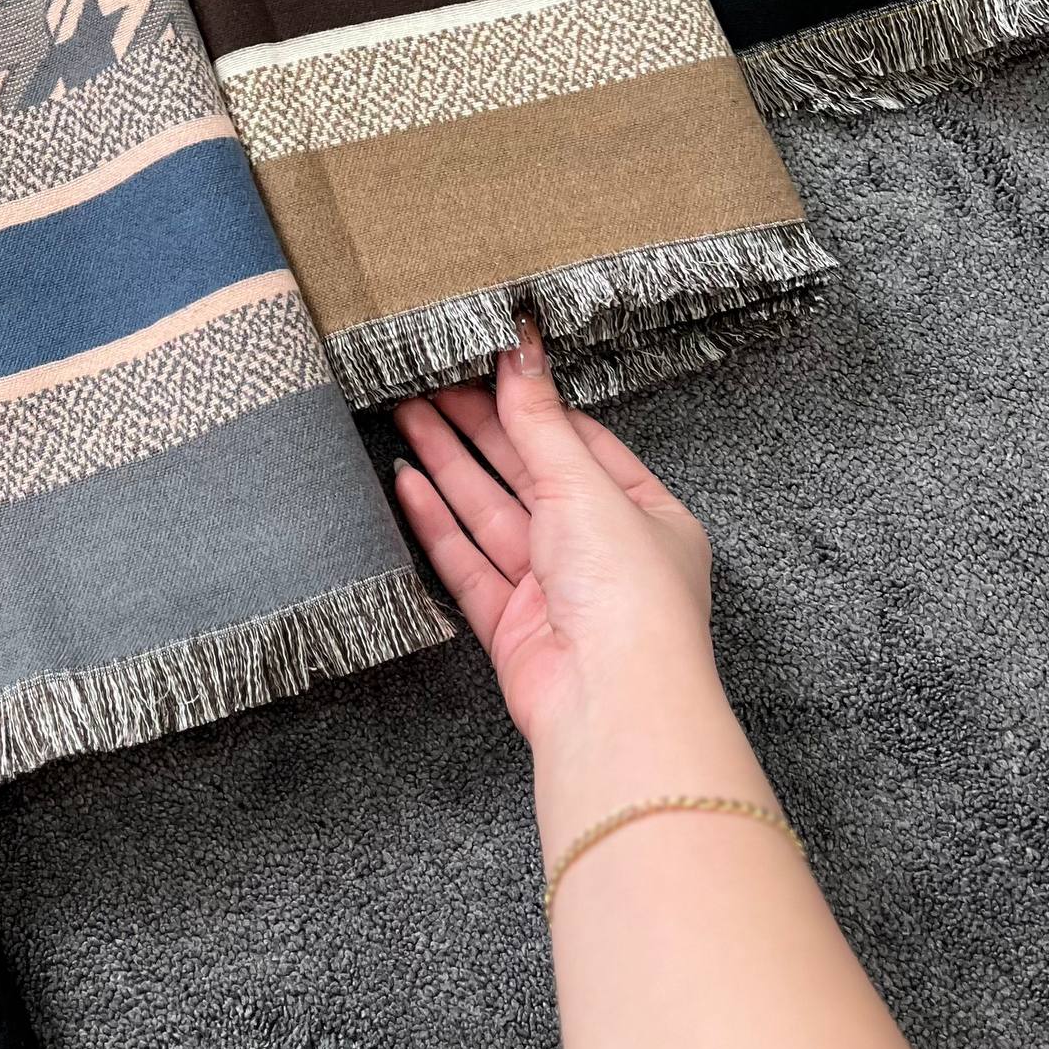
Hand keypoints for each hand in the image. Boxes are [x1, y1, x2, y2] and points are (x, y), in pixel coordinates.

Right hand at [392, 317, 717, 758]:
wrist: (610, 700)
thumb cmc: (628, 594)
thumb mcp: (583, 484)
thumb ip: (540, 418)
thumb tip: (521, 347)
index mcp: (643, 513)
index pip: (580, 441)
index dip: (531, 402)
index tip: (486, 363)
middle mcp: (600, 551)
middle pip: (528, 474)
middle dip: (478, 428)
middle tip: (427, 383)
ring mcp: (554, 590)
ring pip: (491, 513)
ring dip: (448, 464)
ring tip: (405, 417)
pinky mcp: (512, 625)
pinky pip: (468, 562)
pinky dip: (436, 522)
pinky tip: (407, 484)